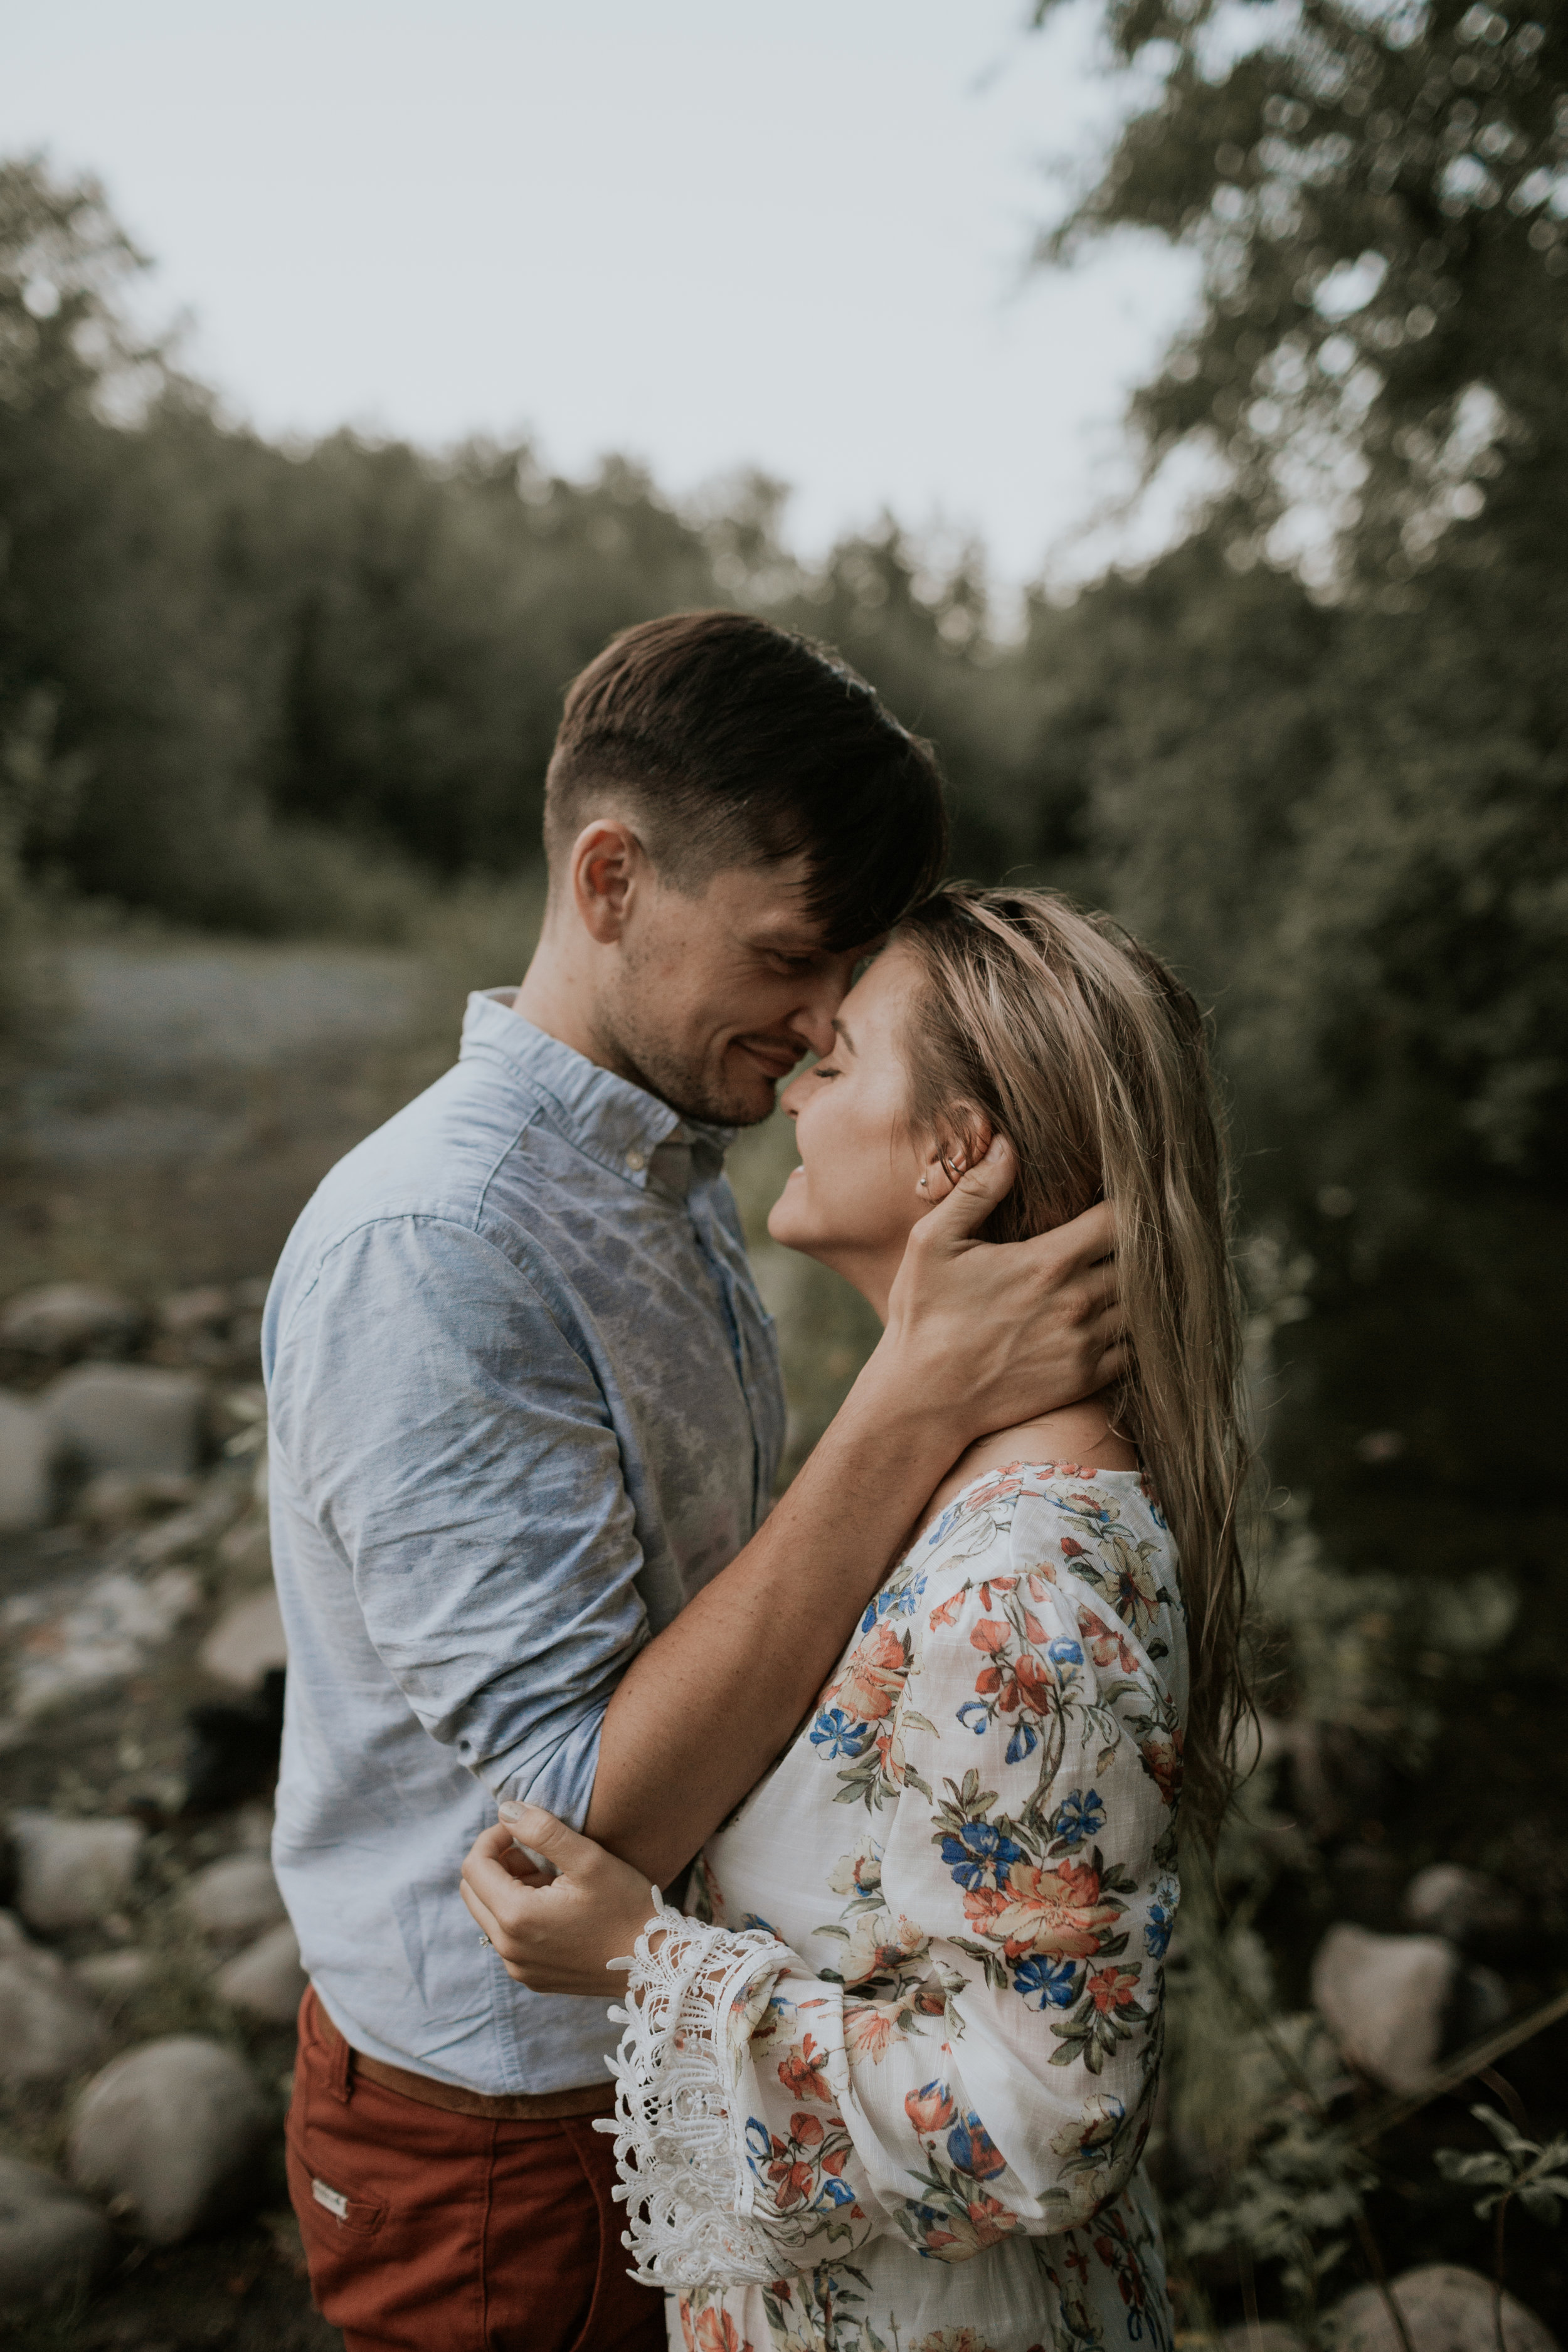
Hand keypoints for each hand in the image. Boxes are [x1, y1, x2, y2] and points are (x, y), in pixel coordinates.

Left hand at [460, 1803, 660, 1996]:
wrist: (655, 1964)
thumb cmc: (626, 1907)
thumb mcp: (588, 1859)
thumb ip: (542, 1830)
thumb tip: (506, 1810)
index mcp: (516, 1917)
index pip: (474, 1867)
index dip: (492, 1838)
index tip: (521, 1828)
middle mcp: (508, 1948)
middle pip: (473, 1892)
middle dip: (496, 1863)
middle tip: (536, 1853)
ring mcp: (518, 1967)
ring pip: (489, 1915)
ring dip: (509, 1888)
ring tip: (552, 1878)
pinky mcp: (532, 1977)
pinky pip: (508, 1937)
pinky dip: (520, 1914)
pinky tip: (558, 1905)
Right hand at [877, 1136, 1123, 1445]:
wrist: (926, 1400)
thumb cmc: (925, 1317)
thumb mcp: (933, 1243)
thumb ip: (975, 1190)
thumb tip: (1008, 1145)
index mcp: (1047, 1262)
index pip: (1120, 1219)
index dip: (1130, 1202)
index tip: (1127, 1193)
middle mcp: (1077, 1302)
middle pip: (1141, 1260)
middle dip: (1142, 1241)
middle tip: (1138, 1227)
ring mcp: (1086, 1344)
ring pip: (1144, 1303)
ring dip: (1142, 1284)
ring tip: (1133, 1267)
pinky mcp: (1086, 1379)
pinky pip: (1136, 1347)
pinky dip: (1136, 1328)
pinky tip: (1118, 1313)